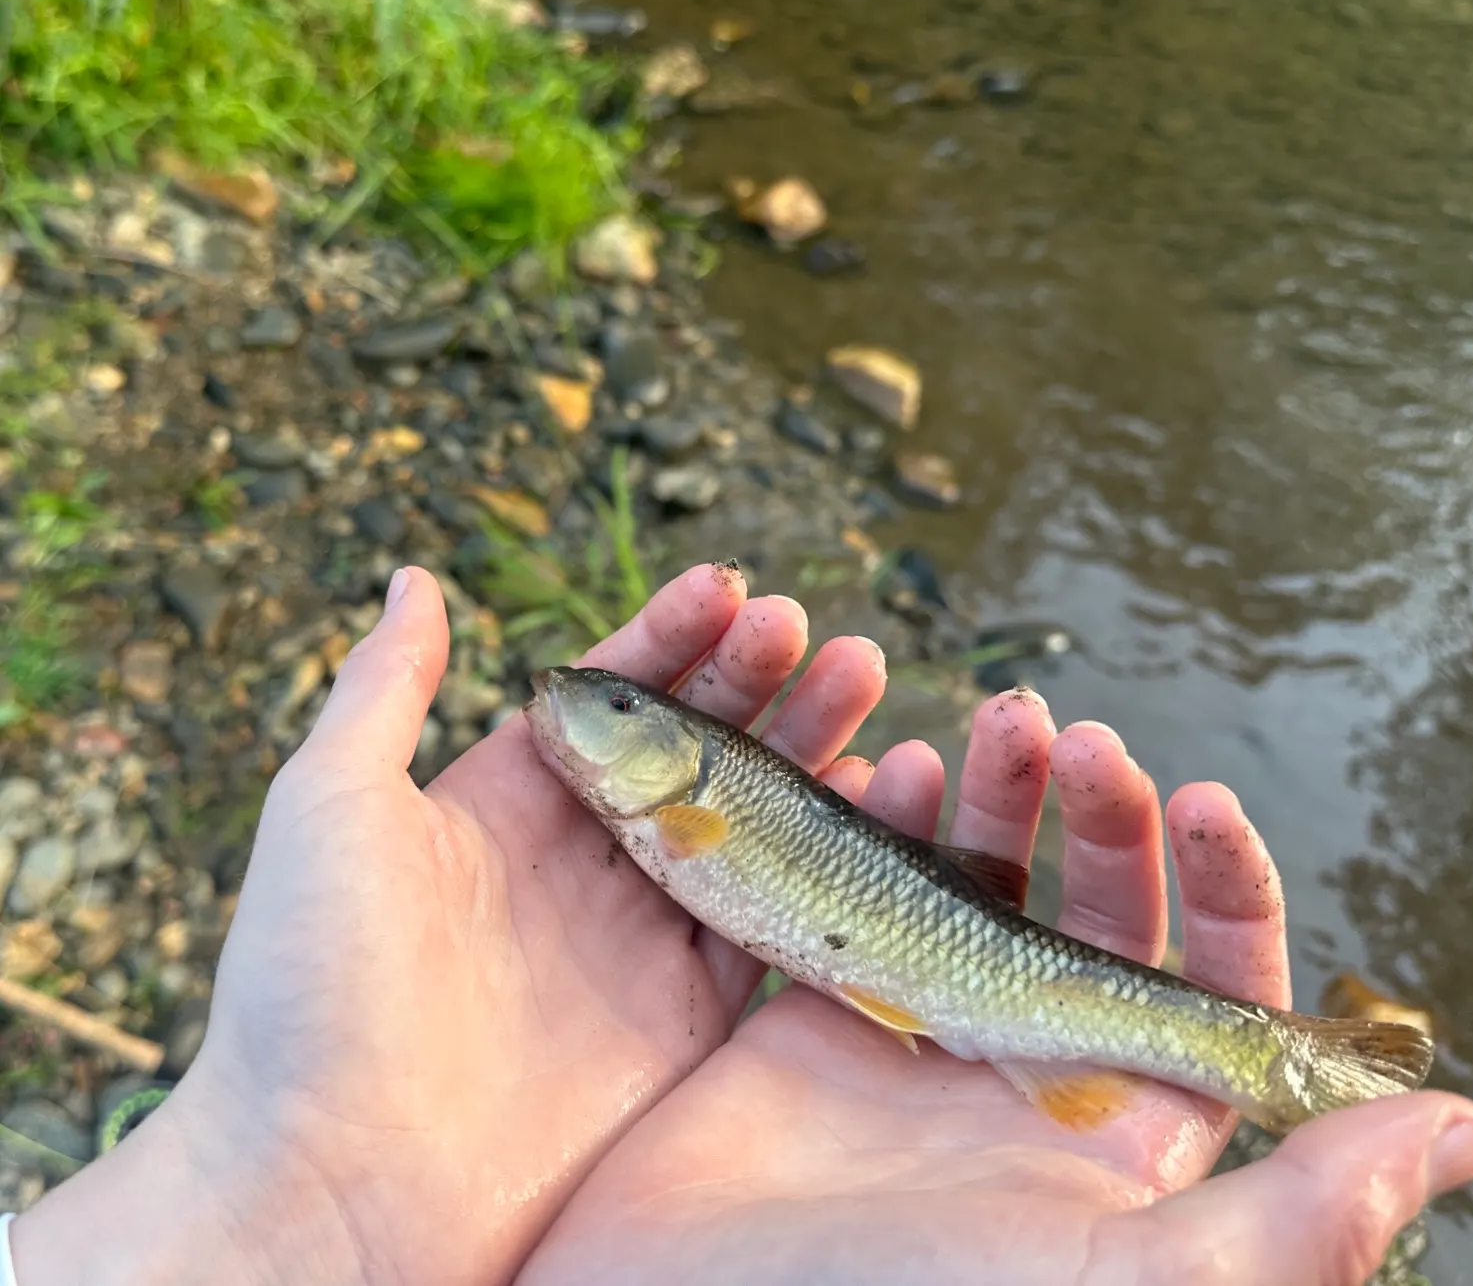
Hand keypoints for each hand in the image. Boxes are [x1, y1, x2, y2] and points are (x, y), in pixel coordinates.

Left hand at [10, 563, 895, 1284]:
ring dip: (806, 750)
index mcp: (504, 801)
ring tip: (864, 677)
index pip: (609, 694)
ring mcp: (634, 939)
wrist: (336, 1188)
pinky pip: (771, 926)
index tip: (729, 586)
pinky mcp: (681, 1020)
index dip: (671, 635)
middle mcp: (579, 861)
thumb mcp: (330, 805)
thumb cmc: (310, 984)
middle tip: (814, 631)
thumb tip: (413, 577)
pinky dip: (821, 862)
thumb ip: (385, 688)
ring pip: (744, 822)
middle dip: (756, 681)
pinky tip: (868, 796)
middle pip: (691, 748)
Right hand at [522, 690, 1472, 1285]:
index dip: (1218, 885)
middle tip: (1076, 741)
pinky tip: (893, 766)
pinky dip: (882, 819)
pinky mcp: (813, 1013)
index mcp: (1115, 1137)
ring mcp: (915, 1036)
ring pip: (981, 883)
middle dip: (1099, 817)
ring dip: (1000, 797)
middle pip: (1088, 912)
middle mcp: (1023, 1076)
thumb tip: (1469, 1130)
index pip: (1204, 988)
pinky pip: (862, 887)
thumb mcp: (1122, 1285)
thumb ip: (1292, 1222)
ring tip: (999, 725)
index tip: (1194, 800)